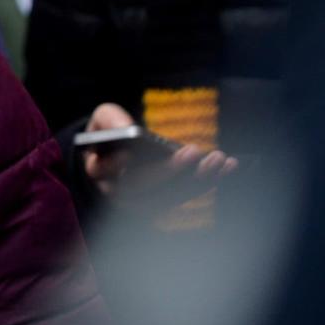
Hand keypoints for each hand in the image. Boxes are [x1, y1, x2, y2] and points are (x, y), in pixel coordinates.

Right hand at [82, 103, 238, 211]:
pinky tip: (228, 166)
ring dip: (197, 179)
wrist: (118, 156)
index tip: (133, 151)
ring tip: (220, 159)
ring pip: (169, 196)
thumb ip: (111, 119)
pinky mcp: (163, 206)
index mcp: (97, 169)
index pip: (103, 170)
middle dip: (170, 170)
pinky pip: (186, 197)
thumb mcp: (104, 118)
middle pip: (141, 187)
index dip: (117, 163)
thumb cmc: (111, 134)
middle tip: (194, 151)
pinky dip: (208, 183)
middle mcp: (116, 193)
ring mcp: (140, 204)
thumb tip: (128, 129)